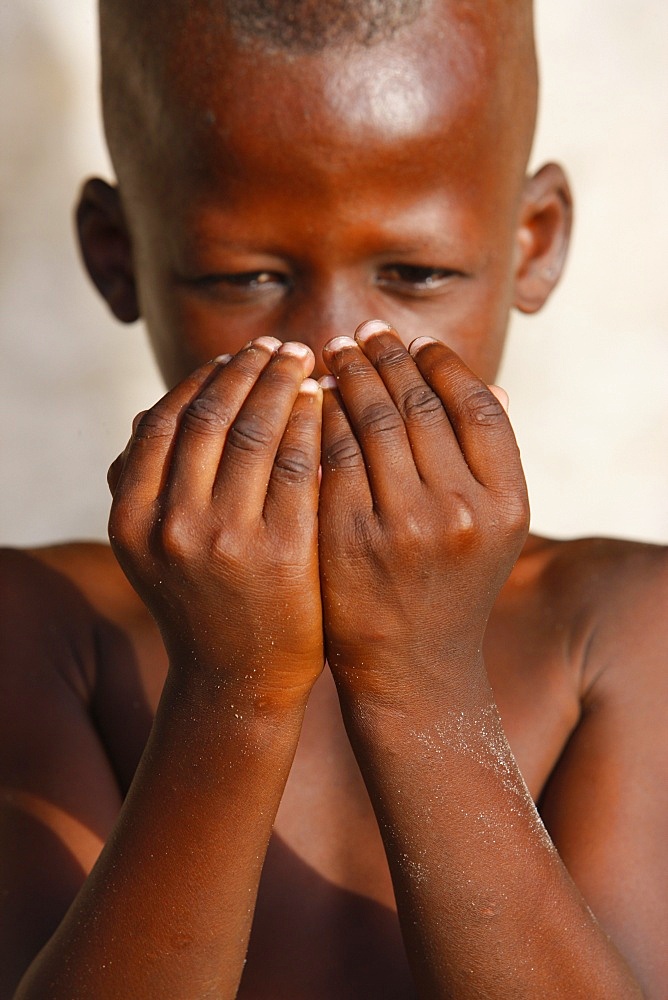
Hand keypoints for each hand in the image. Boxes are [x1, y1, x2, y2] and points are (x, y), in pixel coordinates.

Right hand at [108, 338, 323, 708]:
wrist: (238, 678)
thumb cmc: (201, 601)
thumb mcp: (152, 547)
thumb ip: (146, 483)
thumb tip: (144, 414)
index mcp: (130, 515)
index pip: (166, 419)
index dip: (206, 379)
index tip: (238, 354)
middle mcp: (170, 523)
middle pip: (213, 416)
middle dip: (251, 369)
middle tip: (282, 345)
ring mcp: (226, 538)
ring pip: (257, 432)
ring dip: (283, 385)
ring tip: (306, 362)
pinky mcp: (281, 552)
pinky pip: (299, 464)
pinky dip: (312, 423)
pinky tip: (325, 403)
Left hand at [318, 321, 528, 701]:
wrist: (410, 670)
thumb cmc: (450, 590)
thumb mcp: (490, 532)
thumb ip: (493, 462)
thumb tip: (498, 385)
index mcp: (506, 503)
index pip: (476, 404)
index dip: (442, 363)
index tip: (414, 339)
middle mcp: (462, 511)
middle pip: (421, 404)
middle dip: (386, 357)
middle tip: (362, 331)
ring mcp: (405, 525)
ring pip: (373, 420)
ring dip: (348, 376)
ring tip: (331, 353)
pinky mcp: (349, 537)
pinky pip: (331, 453)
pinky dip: (318, 417)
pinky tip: (307, 399)